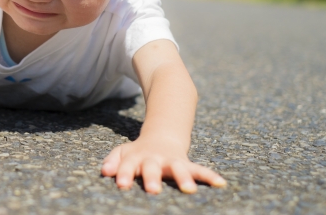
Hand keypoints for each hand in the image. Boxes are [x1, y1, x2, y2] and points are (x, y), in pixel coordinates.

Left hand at [101, 136, 226, 193]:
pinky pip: (200, 169)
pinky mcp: (186, 163)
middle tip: (153, 190)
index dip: (124, 174)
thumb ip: (113, 161)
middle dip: (152, 178)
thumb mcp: (123, 152)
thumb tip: (104, 171)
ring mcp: (171, 161)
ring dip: (183, 177)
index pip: (127, 166)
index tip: (121, 185)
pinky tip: (220, 183)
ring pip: (178, 168)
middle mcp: (154, 159)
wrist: (161, 136)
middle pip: (152, 167)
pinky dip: (210, 176)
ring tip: (189, 190)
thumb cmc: (138, 152)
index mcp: (136, 157)